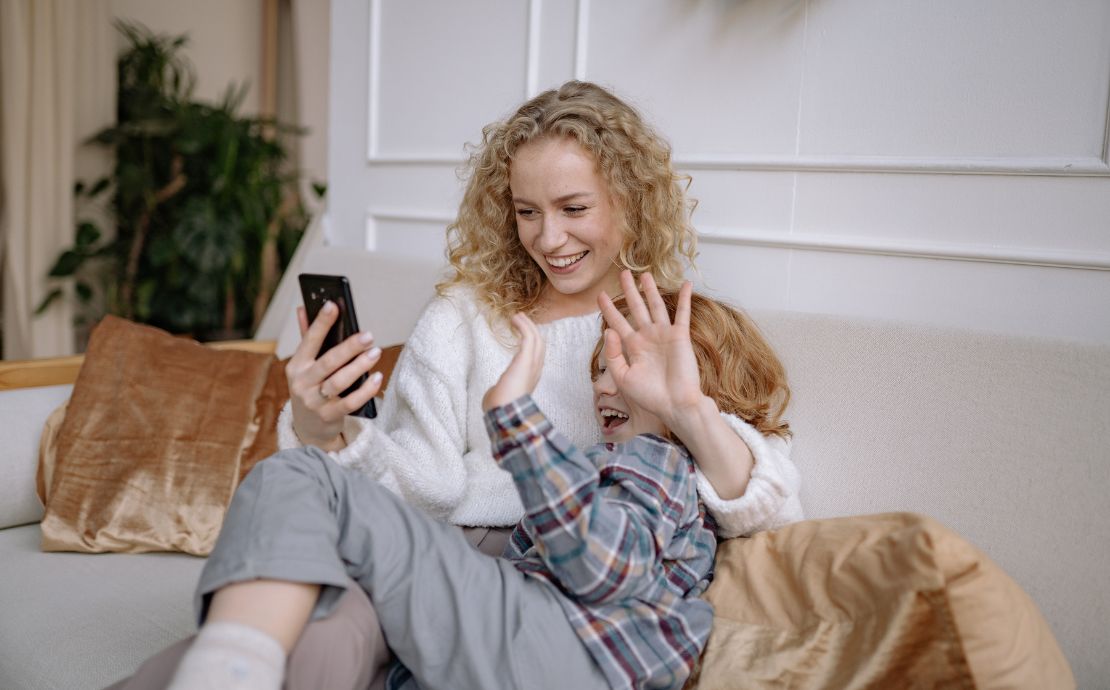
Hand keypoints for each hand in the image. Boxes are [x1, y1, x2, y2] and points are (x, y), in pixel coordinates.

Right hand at [285, 301, 383, 449]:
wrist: (308, 428)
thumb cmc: (311, 388)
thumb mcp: (304, 366)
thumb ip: (307, 338)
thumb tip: (303, 308)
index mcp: (296, 365)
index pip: (309, 340)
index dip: (320, 322)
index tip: (333, 305)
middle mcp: (302, 383)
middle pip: (328, 362)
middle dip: (349, 347)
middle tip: (368, 335)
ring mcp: (314, 401)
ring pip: (339, 381)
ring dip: (359, 366)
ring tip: (376, 352)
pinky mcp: (328, 416)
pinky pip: (350, 402)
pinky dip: (365, 390)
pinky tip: (377, 378)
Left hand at [482, 313, 545, 410]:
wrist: (505, 413)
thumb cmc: (500, 409)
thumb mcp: (501, 397)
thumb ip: (500, 391)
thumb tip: (494, 392)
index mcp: (529, 379)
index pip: (535, 358)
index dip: (531, 345)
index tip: (522, 337)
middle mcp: (535, 370)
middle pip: (539, 345)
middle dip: (532, 331)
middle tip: (522, 320)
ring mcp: (532, 364)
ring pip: (536, 339)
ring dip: (528, 325)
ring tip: (518, 316)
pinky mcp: (526, 359)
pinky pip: (529, 337)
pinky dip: (524, 326)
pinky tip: (516, 319)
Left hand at [597, 271, 704, 426]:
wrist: (675, 405)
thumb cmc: (649, 396)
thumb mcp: (623, 377)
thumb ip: (613, 355)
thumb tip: (608, 330)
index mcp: (633, 347)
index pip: (617, 322)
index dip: (608, 309)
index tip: (600, 295)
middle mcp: (647, 337)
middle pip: (636, 308)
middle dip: (629, 291)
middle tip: (623, 274)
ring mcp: (664, 335)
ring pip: (656, 306)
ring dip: (651, 290)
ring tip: (644, 274)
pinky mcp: (680, 336)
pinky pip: (682, 313)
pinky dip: (684, 298)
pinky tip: (685, 284)